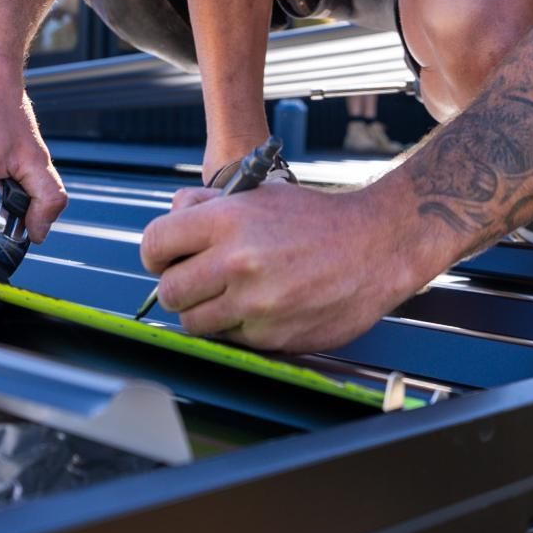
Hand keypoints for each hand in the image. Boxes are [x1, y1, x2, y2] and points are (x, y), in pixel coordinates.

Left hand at [139, 183, 420, 353]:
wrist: (376, 246)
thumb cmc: (316, 219)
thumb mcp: (260, 193)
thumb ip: (209, 204)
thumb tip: (172, 216)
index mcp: (228, 219)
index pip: (155, 243)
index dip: (156, 254)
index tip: (166, 259)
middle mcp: (237, 261)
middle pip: (169, 291)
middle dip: (178, 287)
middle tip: (199, 280)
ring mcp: (255, 303)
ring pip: (193, 323)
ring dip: (204, 312)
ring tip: (230, 296)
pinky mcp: (273, 335)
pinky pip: (230, 340)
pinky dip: (237, 329)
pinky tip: (260, 308)